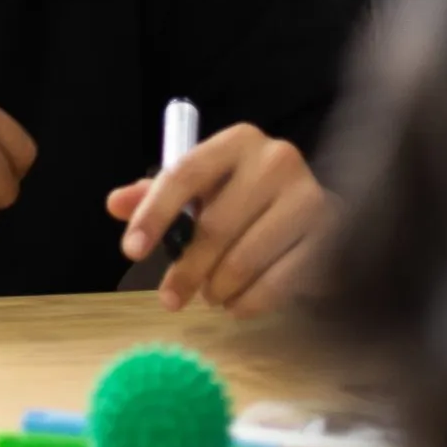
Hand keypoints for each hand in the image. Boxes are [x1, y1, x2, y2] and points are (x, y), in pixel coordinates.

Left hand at [107, 123, 330, 316]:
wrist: (311, 213)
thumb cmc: (244, 198)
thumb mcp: (200, 189)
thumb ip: (155, 195)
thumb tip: (115, 203)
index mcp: (238, 141)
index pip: (184, 175)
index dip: (153, 215)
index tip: (131, 251)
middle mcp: (277, 160)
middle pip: (215, 225)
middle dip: (186, 269)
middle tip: (170, 298)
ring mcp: (309, 197)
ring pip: (245, 258)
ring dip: (218, 287)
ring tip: (209, 296)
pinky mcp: (331, 236)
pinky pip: (280, 281)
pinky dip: (251, 301)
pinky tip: (237, 306)